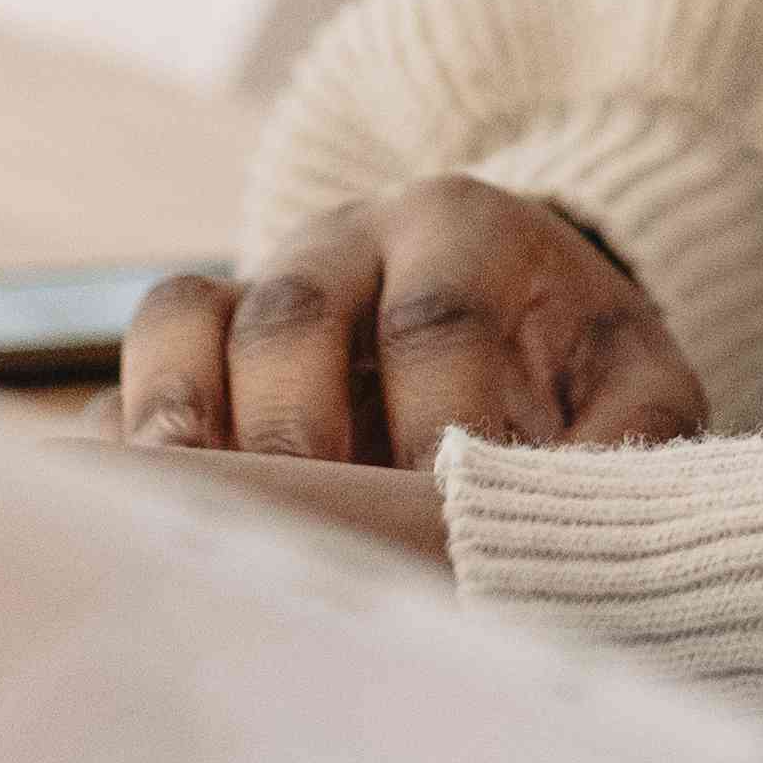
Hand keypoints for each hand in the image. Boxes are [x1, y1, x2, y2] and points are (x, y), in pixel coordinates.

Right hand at [118, 178, 698, 464]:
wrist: (510, 304)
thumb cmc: (575, 359)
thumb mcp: (633, 377)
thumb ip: (632, 434)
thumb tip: (589, 513)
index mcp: (463, 230)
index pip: (433, 317)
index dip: (434, 418)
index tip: (445, 512)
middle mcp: (347, 240)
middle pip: (292, 314)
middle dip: (295, 431)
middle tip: (315, 531)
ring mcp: (260, 284)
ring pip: (184, 316)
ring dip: (182, 423)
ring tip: (197, 517)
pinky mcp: (201, 347)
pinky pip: (134, 370)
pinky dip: (128, 439)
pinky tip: (154, 521)